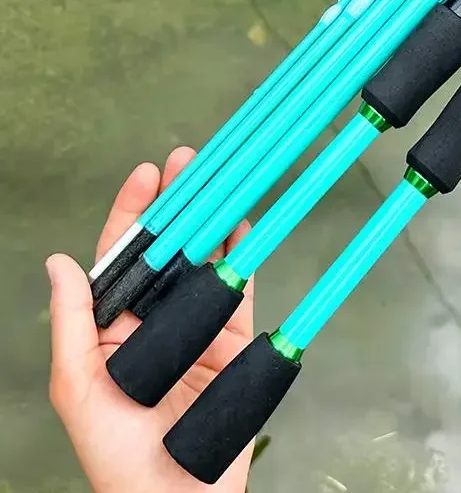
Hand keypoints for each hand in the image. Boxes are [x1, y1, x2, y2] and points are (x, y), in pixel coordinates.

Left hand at [47, 148, 254, 492]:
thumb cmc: (116, 456)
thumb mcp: (78, 390)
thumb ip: (73, 324)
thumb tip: (60, 262)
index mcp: (112, 325)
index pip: (124, 255)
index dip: (135, 211)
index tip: (148, 173)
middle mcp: (155, 317)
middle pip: (169, 246)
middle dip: (180, 200)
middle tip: (191, 160)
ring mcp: (197, 325)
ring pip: (207, 257)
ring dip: (213, 216)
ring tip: (221, 178)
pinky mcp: (235, 339)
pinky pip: (241, 286)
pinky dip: (245, 253)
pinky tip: (244, 224)